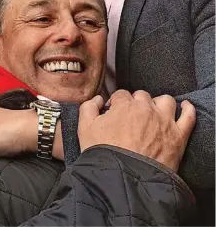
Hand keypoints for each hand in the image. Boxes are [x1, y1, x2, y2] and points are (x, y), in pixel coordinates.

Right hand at [78, 90, 195, 171]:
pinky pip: (189, 116)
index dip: (116, 103)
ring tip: (153, 112)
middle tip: (131, 116)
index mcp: (124, 105)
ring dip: (158, 104)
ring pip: (165, 101)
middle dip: (136, 103)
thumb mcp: (84, 128)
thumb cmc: (103, 153)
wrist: (123, 178)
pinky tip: (185, 107)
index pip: (121, 95)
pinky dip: (188, 109)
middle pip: (142, 96)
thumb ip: (88, 107)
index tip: (114, 112)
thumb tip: (97, 99)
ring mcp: (164, 121)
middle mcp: (145, 109)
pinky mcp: (178, 136)